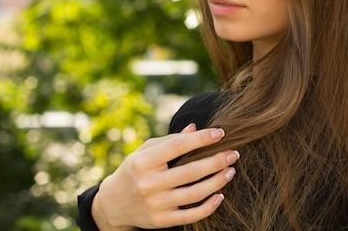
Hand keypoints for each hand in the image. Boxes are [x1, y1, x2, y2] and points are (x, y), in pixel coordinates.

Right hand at [92, 124, 238, 229]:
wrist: (113, 204)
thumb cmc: (135, 170)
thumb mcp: (145, 151)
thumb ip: (170, 140)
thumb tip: (195, 128)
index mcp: (144, 162)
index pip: (177, 146)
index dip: (201, 139)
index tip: (220, 133)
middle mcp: (149, 184)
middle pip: (191, 172)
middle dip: (217, 161)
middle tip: (234, 153)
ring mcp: (156, 204)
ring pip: (195, 194)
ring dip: (218, 182)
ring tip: (231, 170)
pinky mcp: (162, 220)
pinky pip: (191, 215)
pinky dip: (209, 206)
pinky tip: (220, 195)